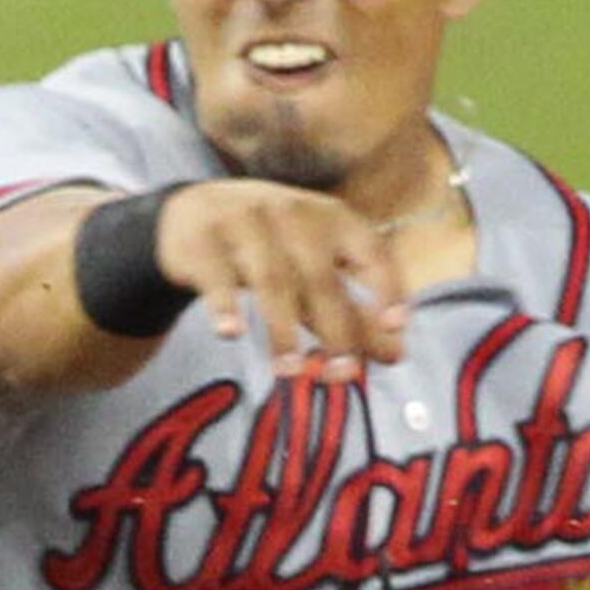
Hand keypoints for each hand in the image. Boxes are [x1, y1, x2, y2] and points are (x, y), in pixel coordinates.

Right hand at [155, 180, 412, 376]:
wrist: (193, 214)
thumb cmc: (271, 249)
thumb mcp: (316, 271)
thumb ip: (353, 310)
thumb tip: (396, 354)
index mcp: (333, 219)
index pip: (370, 250)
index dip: (386, 286)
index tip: (396, 325)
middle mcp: (293, 214)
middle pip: (320, 277)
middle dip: (335, 329)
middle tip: (342, 375)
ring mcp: (246, 222)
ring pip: (271, 280)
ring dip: (282, 329)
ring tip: (290, 371)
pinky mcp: (204, 240)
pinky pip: (216, 275)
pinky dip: (225, 305)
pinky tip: (230, 334)